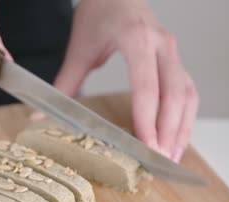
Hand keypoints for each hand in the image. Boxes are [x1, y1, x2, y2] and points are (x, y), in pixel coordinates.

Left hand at [36, 0, 198, 161]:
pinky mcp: (176, 60)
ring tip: (171, 156)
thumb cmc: (99, 14)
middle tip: (160, 160)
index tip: (146, 145)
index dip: (148, 119)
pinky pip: (188, 92)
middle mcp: (161, 46)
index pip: (147, 86)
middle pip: (175, 94)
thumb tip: (40, 116)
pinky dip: (185, 117)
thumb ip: (65, 83)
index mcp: (137, 39)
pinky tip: (176, 137)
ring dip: (182, 128)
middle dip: (169, 130)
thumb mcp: (79, 48)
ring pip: (188, 95)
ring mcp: (173, 52)